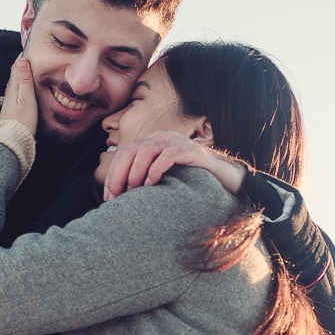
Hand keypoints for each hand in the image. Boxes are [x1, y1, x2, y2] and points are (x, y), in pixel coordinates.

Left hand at [0, 56, 37, 135]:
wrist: (13, 140)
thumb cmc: (22, 120)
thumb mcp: (26, 98)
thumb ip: (25, 79)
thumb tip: (22, 60)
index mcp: (13, 87)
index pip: (17, 66)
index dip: (23, 56)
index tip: (30, 47)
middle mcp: (10, 92)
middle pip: (16, 73)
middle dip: (23, 64)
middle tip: (31, 55)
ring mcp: (10, 101)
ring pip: (17, 83)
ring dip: (23, 75)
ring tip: (31, 69)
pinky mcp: (12, 109)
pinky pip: (18, 92)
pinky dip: (23, 86)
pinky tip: (26, 89)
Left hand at [102, 131, 245, 200]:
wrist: (226, 179)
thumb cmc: (192, 181)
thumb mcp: (163, 180)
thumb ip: (144, 180)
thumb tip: (119, 197)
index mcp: (154, 142)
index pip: (125, 153)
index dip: (113, 173)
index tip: (108, 196)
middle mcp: (164, 138)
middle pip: (132, 149)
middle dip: (119, 174)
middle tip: (115, 196)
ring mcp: (179, 142)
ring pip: (148, 149)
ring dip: (136, 171)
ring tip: (132, 190)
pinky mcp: (193, 151)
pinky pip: (169, 155)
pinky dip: (157, 169)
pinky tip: (152, 184)